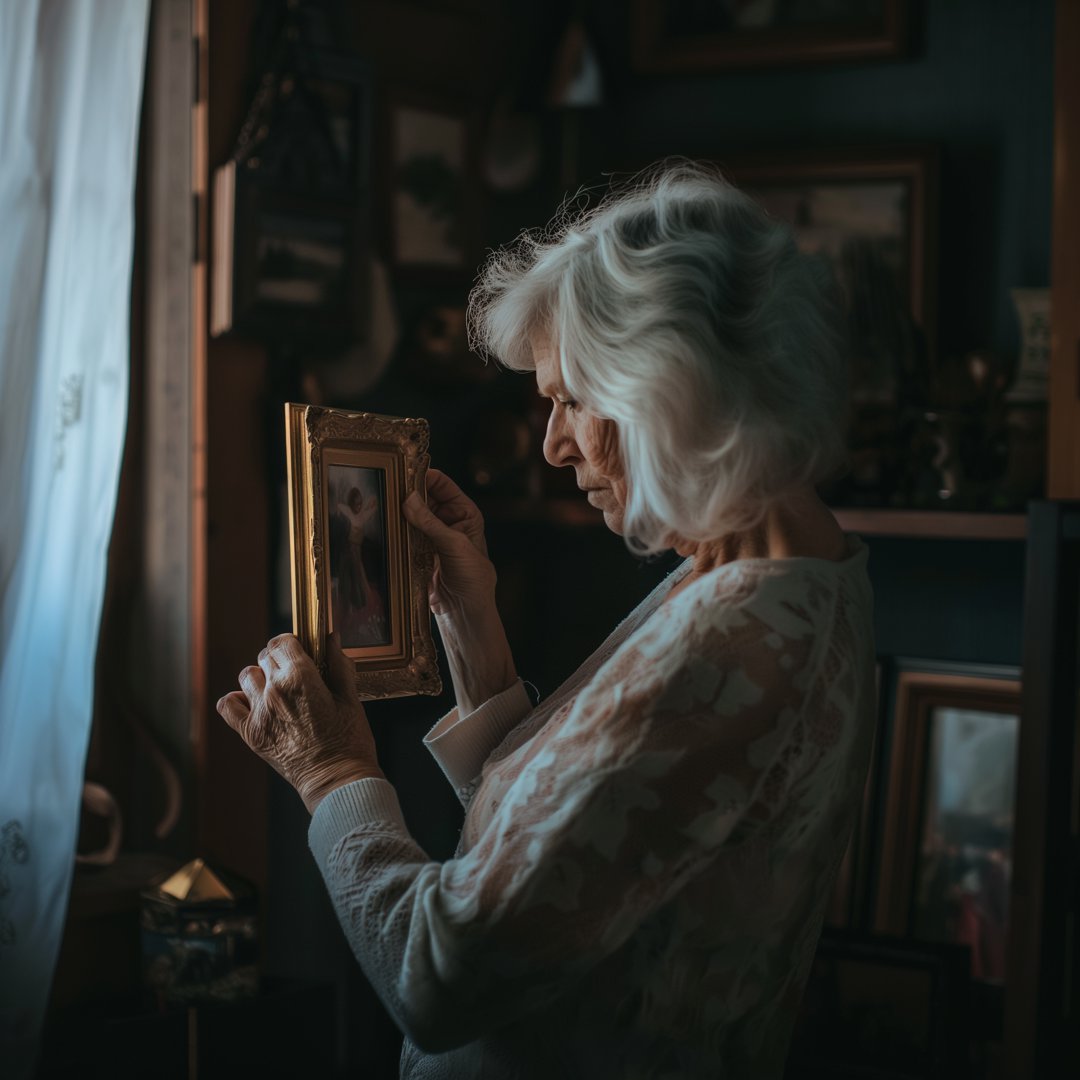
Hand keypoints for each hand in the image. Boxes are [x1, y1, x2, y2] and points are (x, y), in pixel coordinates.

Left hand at [216, 633, 383, 813]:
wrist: (336, 781)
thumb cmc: (349, 741)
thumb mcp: (351, 699)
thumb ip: (339, 666)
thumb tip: (332, 640)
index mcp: (301, 677)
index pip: (282, 642)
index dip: (292, 643)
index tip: (302, 651)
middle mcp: (275, 690)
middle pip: (265, 656)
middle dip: (280, 659)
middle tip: (296, 675)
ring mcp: (259, 713)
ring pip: (247, 676)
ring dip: (261, 677)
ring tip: (278, 690)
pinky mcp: (250, 734)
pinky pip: (228, 705)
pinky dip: (237, 700)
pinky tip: (254, 704)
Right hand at [403, 468, 516, 713]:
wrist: (465, 612)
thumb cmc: (472, 578)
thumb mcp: (453, 545)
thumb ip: (430, 522)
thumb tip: (408, 499)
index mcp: (465, 513)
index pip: (442, 485)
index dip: (424, 476)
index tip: (402, 471)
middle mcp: (450, 521)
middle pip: (424, 498)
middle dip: (407, 493)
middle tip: (385, 486)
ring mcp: (433, 537)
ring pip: (412, 517)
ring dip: (399, 512)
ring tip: (379, 502)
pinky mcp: (419, 553)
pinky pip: (405, 536)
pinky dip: (395, 530)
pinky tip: (381, 525)